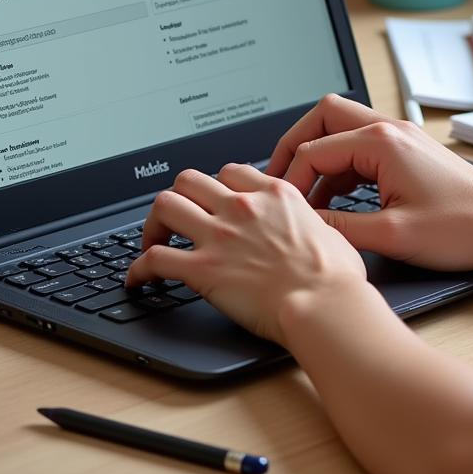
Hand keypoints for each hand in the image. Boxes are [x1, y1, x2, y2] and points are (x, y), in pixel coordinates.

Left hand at [125, 163, 368, 344]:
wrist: (323, 302)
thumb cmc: (334, 274)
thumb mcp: (328, 229)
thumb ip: (307, 221)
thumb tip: (307, 229)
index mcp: (274, 194)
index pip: (231, 172)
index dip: (218, 186)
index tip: (215, 202)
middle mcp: (242, 206)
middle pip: (190, 180)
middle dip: (179, 197)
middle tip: (178, 219)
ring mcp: (219, 235)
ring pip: (165, 205)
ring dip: (153, 224)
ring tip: (151, 241)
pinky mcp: (202, 269)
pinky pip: (153, 259)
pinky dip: (138, 269)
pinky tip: (138, 280)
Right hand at [266, 94, 472, 270]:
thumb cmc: (462, 227)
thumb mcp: (391, 235)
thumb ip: (339, 226)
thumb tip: (302, 224)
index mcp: (382, 142)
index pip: (313, 149)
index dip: (288, 179)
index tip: (280, 208)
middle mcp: (390, 130)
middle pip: (324, 117)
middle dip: (295, 146)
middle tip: (278, 181)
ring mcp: (400, 137)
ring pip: (342, 129)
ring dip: (318, 157)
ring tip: (303, 196)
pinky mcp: (408, 151)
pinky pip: (360, 147)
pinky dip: (340, 167)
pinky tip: (335, 200)